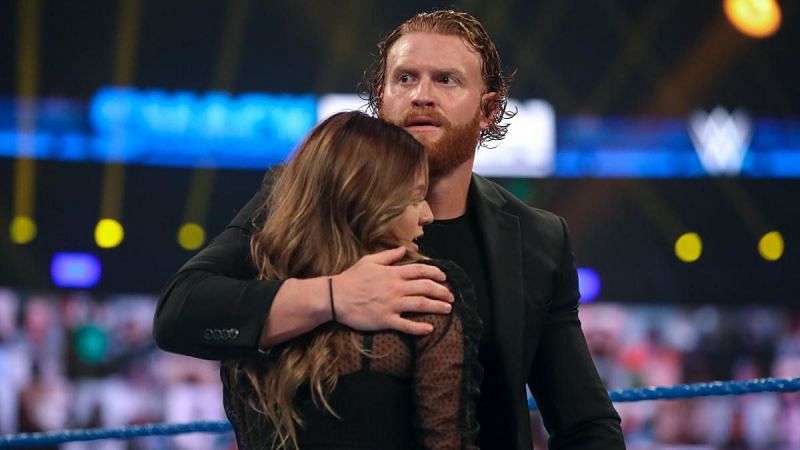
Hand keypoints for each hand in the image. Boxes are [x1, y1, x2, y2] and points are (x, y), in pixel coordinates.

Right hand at [332, 247, 454, 334]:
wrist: (335, 297)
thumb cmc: (352, 278)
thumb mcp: (369, 261)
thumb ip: (389, 255)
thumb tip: (404, 249)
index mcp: (393, 273)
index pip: (420, 271)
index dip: (436, 273)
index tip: (444, 277)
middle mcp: (395, 288)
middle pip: (425, 288)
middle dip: (441, 291)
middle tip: (451, 296)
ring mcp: (391, 305)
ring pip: (420, 305)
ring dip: (437, 307)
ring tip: (448, 309)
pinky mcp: (385, 320)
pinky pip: (406, 325)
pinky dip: (419, 328)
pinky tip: (429, 329)